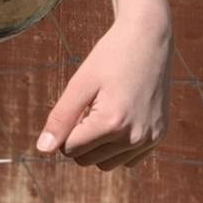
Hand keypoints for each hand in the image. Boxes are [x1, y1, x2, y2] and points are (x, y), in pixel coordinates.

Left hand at [35, 6, 171, 168]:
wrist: (148, 38)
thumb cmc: (109, 57)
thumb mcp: (80, 84)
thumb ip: (60, 118)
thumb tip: (43, 150)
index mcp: (111, 124)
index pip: (70, 149)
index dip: (64, 129)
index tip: (74, 105)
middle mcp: (134, 137)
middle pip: (87, 160)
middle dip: (79, 138)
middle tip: (88, 106)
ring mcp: (150, 139)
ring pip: (106, 164)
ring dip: (97, 145)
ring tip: (102, 112)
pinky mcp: (159, 136)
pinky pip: (128, 159)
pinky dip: (117, 146)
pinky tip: (119, 119)